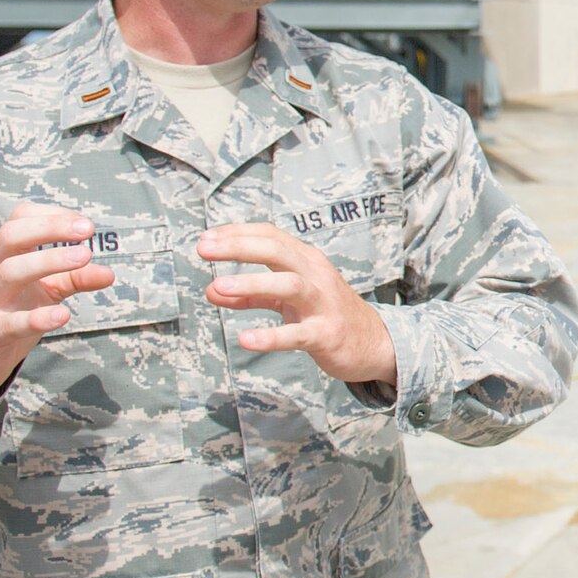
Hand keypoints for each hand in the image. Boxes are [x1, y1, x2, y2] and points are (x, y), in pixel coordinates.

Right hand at [0, 202, 116, 405]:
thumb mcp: (44, 293)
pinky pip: (10, 323)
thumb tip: (109, 273)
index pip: (19, 220)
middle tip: (87, 230)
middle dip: (48, 227)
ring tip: (85, 257)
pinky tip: (63, 314)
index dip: (51, 215)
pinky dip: (37, 318)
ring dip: (48, 261)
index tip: (84, 224)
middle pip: (10, 237)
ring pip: (10, 272)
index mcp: (7, 259)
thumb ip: (74, 280)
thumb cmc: (9, 314)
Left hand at [197, 224, 396, 385]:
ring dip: (253, 282)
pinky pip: (298, 334)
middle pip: (278, 251)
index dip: (237, 234)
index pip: (270, 236)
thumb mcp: (287, 299)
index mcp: (306, 261)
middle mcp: (316, 275)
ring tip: (219, 285)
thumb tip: (211, 290)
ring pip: (289, 284)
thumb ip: (251, 294)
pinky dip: (271, 336)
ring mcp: (322, 304)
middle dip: (239, 246)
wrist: (374, 343)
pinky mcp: (326, 334)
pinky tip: (246, 339)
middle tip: (203, 248)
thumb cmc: (325, 313)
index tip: (205, 238)